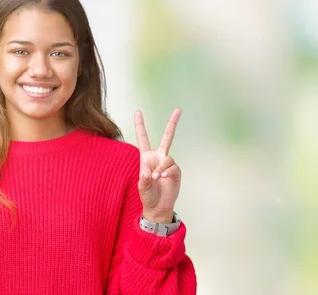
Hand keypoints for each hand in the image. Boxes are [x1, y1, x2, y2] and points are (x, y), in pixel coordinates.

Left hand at [135, 108, 181, 223]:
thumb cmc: (147, 195)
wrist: (158, 207)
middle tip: (179, 109)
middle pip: (167, 137)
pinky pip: (172, 167)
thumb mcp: (141, 187)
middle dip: (172, 123)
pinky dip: (166, 172)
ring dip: (161, 168)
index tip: (138, 111)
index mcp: (146, 157)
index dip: (140, 125)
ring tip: (156, 178)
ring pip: (167, 158)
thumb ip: (144, 179)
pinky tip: (162, 178)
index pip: (143, 138)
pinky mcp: (176, 172)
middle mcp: (158, 157)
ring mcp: (168, 164)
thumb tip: (150, 171)